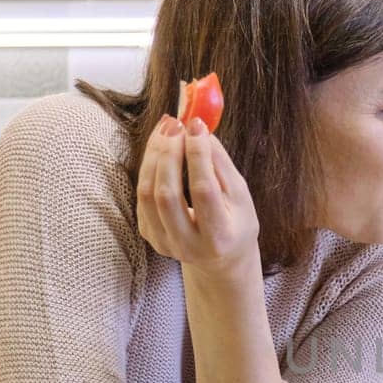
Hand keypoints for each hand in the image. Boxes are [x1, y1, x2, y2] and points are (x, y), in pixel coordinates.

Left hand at [136, 115, 259, 277]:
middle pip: (167, 194)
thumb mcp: (240, 196)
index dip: (198, 155)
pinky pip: (142, 196)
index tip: (197, 125)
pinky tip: (160, 147)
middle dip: (169, 153)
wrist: (221, 259)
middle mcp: (189, 245)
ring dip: (154, 155)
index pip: (203, 190)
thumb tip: (200, 130)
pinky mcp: (150, 235)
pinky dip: (148, 166)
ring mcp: (165, 243)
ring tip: (166, 128)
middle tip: (176, 123)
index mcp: (219, 237)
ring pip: (148, 193)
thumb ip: (221, 164)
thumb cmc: (236, 222)